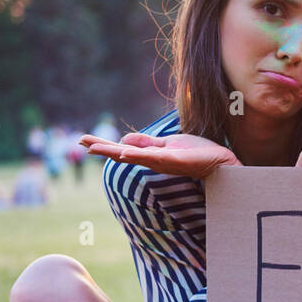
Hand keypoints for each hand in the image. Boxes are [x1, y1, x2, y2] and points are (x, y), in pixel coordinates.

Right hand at [80, 132, 240, 178]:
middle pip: (121, 153)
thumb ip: (147, 142)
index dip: (103, 145)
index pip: (122, 149)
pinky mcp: (174, 161)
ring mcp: (162, 162)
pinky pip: (152, 157)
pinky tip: (124, 153)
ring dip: (112, 151)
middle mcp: (153, 161)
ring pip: (133, 156)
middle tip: (81, 143)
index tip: (83, 141)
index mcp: (151, 156)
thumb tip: (124, 139)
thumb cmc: (197, 154)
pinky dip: (137, 155)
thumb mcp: (167, 143)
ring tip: (94, 147)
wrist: (221, 162)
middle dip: (102, 148)